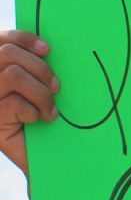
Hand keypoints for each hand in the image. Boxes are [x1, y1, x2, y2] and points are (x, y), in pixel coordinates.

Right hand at [0, 30, 60, 178]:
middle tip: (56, 88)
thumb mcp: (37, 90)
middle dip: (39, 68)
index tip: (48, 50)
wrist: (45, 160)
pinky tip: (36, 121)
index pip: (0, 39)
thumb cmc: (42, 122)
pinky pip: (13, 103)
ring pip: (12, 75)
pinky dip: (32, 110)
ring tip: (48, 109)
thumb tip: (47, 47)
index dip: (23, 38)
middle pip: (7, 53)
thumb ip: (33, 68)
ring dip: (39, 92)